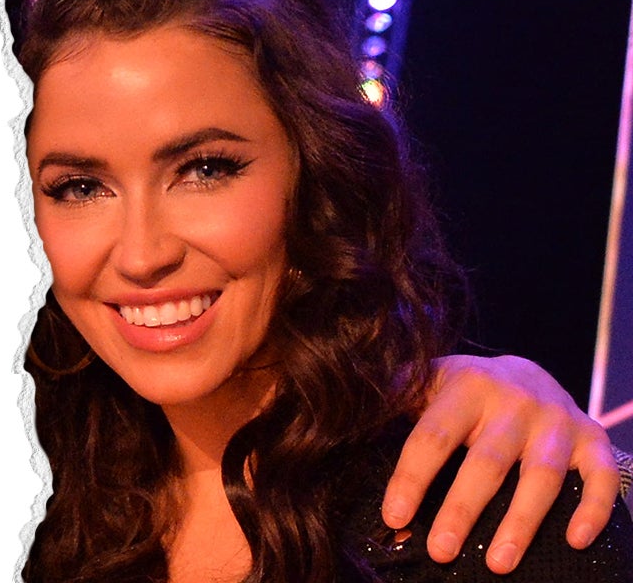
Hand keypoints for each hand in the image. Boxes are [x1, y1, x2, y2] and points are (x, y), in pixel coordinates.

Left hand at [382, 354, 618, 573]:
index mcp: (464, 386)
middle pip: (487, 461)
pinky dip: (593, 509)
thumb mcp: (423, 383)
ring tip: (497, 564)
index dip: (412, 479)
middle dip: (461, 510)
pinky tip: (573, 540)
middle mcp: (515, 401)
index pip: (433, 436)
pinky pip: (600, 477)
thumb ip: (389, 400)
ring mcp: (557, 420)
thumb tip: (337, 421)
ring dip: (521, 522)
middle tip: (440, 552)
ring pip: (542, 475)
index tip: (395, 518)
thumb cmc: (460, 393)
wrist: (526, 373)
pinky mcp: (592, 438)